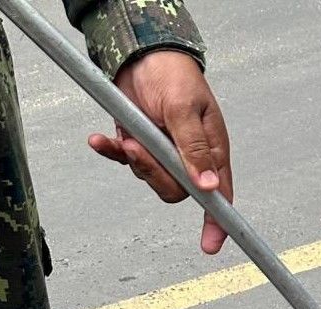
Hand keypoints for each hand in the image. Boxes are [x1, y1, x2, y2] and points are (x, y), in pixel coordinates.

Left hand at [88, 51, 232, 254]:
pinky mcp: (140, 144)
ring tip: (127, 134)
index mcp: (211, 152)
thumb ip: (194, 149)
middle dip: (154, 174)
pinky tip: (100, 140)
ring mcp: (164, 153)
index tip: (210, 244)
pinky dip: (112, 151)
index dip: (217, 222)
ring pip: (150, 178)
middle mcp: (189, 158)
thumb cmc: (173, 74)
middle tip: (138, 148)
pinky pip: (126, 160)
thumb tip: (208, 187)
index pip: (219, 195)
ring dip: (133, 159)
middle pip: (176, 191)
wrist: (142, 51)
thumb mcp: (185, 109)